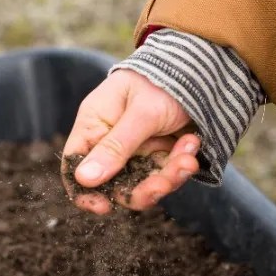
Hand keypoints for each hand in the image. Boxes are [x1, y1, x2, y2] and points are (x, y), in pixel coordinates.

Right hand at [61, 69, 200, 214]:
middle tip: (164, 183)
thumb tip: (83, 179)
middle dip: (143, 188)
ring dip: (169, 176)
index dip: (84, 191)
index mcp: (95, 124)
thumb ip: (115, 146)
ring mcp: (137, 149)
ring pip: (145, 182)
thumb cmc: (161, 81)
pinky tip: (192, 143)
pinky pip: (166, 173)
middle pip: (115, 183)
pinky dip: (182, 163)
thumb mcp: (141, 113)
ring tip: (188, 159)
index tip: (104, 207)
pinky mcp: (160, 153)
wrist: (199, 68)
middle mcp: (112, 141)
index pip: (76, 165)